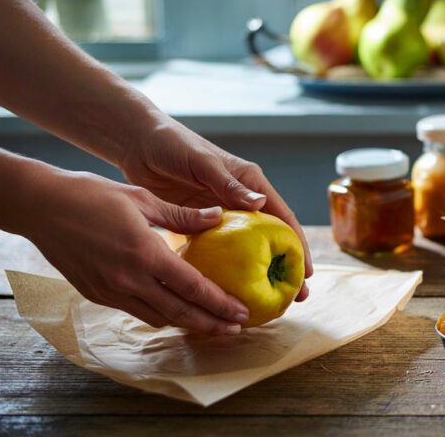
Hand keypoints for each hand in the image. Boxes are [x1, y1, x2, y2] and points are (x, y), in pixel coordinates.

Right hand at [19, 169, 251, 333]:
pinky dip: (159, 315)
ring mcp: (110, 290)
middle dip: (210, 324)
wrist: (40, 206)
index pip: (192, 288)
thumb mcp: (142, 198)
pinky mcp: (96, 294)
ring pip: (157, 318)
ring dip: (185, 323)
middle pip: (178, 313)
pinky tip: (174, 310)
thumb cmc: (92, 195)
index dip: (220, 303)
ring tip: (210, 323)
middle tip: (236, 329)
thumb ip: (182, 215)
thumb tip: (218, 216)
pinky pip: (136, 311)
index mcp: (145, 253)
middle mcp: (128, 279)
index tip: (242, 311)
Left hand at [117, 119, 311, 300]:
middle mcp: (240, 200)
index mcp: (249, 182)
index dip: (297, 245)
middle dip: (285, 267)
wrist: (138, 143)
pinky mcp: (198, 223)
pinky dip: (225, 271)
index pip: (281, 217)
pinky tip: (227, 292)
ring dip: (257, 274)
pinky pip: (217, 251)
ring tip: (268, 302)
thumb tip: (261, 203)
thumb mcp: (203, 162)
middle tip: (296, 297)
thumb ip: (228, 184)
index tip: (306, 272)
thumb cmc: (174, 144)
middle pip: (270, 238)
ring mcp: (220, 214)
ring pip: (246, 249)